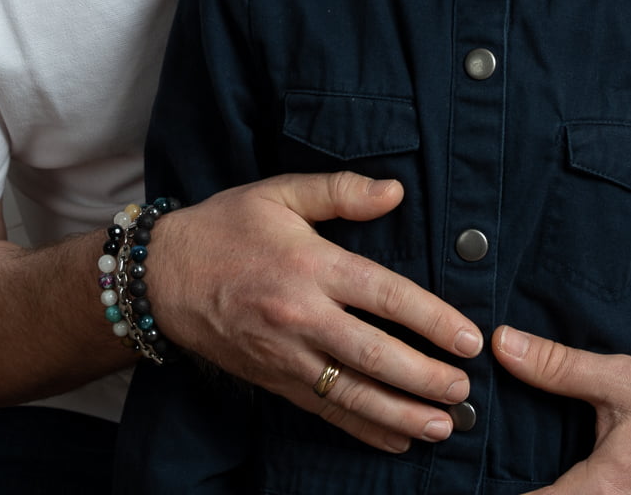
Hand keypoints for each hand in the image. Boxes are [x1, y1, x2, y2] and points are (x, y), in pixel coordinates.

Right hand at [148, 172, 482, 451]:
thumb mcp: (279, 193)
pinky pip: (325, 410)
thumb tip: (395, 191)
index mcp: (311, 266)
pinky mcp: (273, 379)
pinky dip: (363, 428)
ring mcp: (286, 354)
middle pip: (375, 355)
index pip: (385, 296)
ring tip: (445, 424)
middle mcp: (302, 315)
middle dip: (427, 378)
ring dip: (403, 413)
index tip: (469, 339)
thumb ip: (340, 192)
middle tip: (465, 390)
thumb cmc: (225, 228)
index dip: (433, 320)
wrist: (162, 276)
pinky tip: (397, 438)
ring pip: (353, 393)